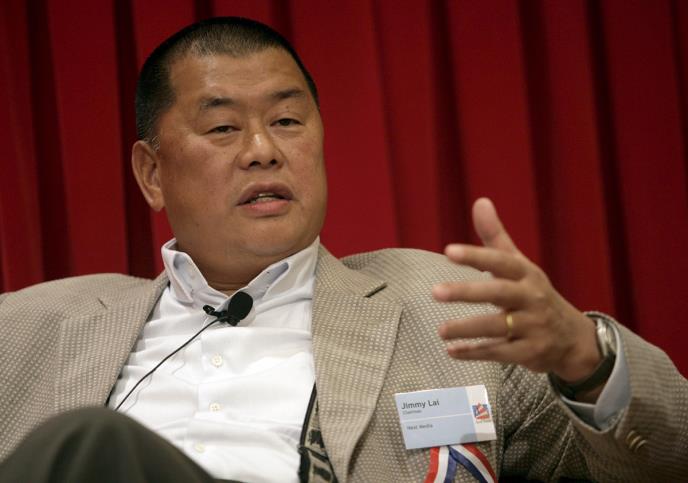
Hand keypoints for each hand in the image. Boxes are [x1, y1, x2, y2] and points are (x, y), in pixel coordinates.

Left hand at [432, 198, 600, 382]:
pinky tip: (452, 351)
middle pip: (497, 293)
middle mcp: (531, 298)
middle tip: (435, 292)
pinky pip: (500, 353)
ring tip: (440, 330)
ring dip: (467, 329)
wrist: (572, 338)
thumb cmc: (533, 294)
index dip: (476, 256)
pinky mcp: (530, 352)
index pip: (500, 261)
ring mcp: (532, 326)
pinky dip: (476, 353)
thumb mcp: (519, 264)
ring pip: (497, 327)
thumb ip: (495, 237)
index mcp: (526, 274)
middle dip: (466, 292)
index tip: (448, 251)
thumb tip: (480, 201)